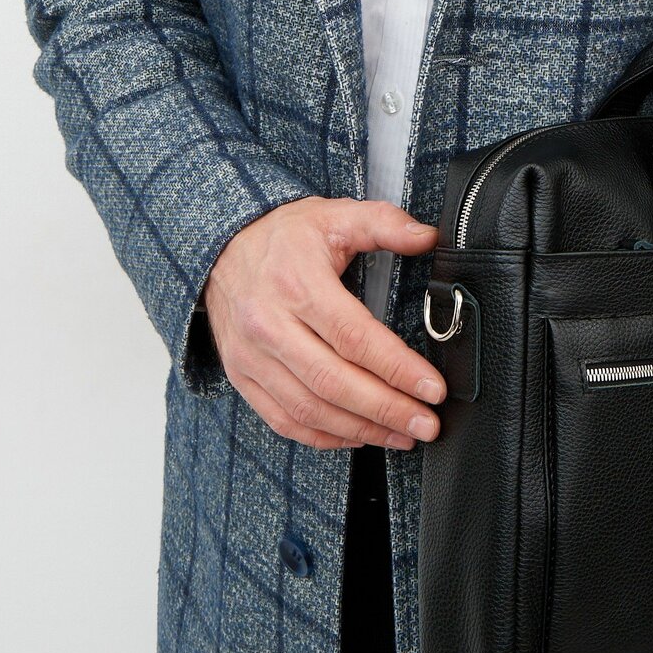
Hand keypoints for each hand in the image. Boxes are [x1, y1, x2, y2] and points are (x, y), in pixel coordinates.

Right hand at [203, 196, 445, 450]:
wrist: (220, 250)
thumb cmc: (283, 236)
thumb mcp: (334, 215)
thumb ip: (384, 223)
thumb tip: (428, 237)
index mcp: (296, 283)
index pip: (353, 337)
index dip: (397, 367)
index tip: (432, 388)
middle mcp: (269, 325)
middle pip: (333, 382)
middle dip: (387, 409)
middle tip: (427, 424)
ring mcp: (251, 357)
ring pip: (310, 409)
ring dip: (362, 430)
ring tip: (403, 435)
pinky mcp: (242, 378)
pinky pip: (284, 420)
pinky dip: (325, 437)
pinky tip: (359, 436)